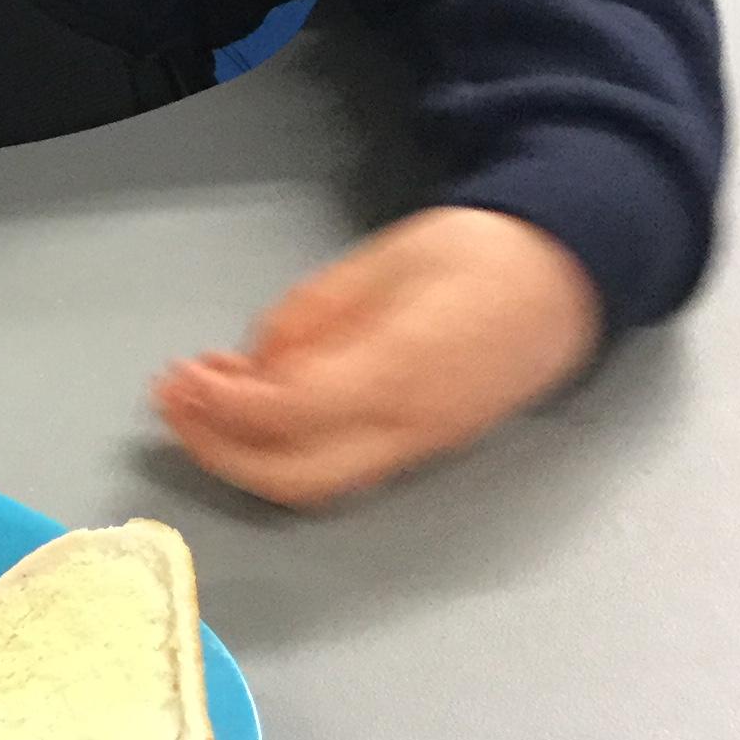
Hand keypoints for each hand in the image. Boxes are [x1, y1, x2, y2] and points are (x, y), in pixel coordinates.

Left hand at [152, 207, 602, 507]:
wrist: (568, 279)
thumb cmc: (480, 255)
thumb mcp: (379, 263)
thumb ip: (309, 319)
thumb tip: (254, 365)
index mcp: (401, 371)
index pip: (288, 414)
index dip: (220, 407)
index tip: (179, 380)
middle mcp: (412, 428)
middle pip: (294, 477)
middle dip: (218, 450)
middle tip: (172, 403)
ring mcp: (422, 448)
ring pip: (315, 484)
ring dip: (244, 455)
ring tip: (202, 403)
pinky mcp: (424, 450)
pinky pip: (342, 468)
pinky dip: (287, 450)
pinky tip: (259, 409)